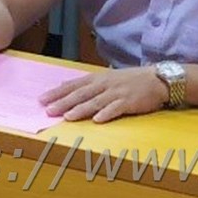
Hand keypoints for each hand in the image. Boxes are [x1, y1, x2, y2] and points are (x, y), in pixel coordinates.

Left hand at [40, 65, 167, 122]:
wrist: (156, 79)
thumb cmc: (129, 80)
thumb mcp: (105, 78)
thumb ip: (87, 84)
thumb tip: (66, 85)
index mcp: (96, 78)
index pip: (72, 85)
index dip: (56, 92)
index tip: (41, 99)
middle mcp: (104, 84)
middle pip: (80, 94)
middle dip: (63, 102)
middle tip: (48, 110)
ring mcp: (116, 92)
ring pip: (95, 102)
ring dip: (80, 109)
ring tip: (67, 117)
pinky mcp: (129, 101)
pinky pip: (116, 108)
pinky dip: (107, 114)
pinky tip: (98, 120)